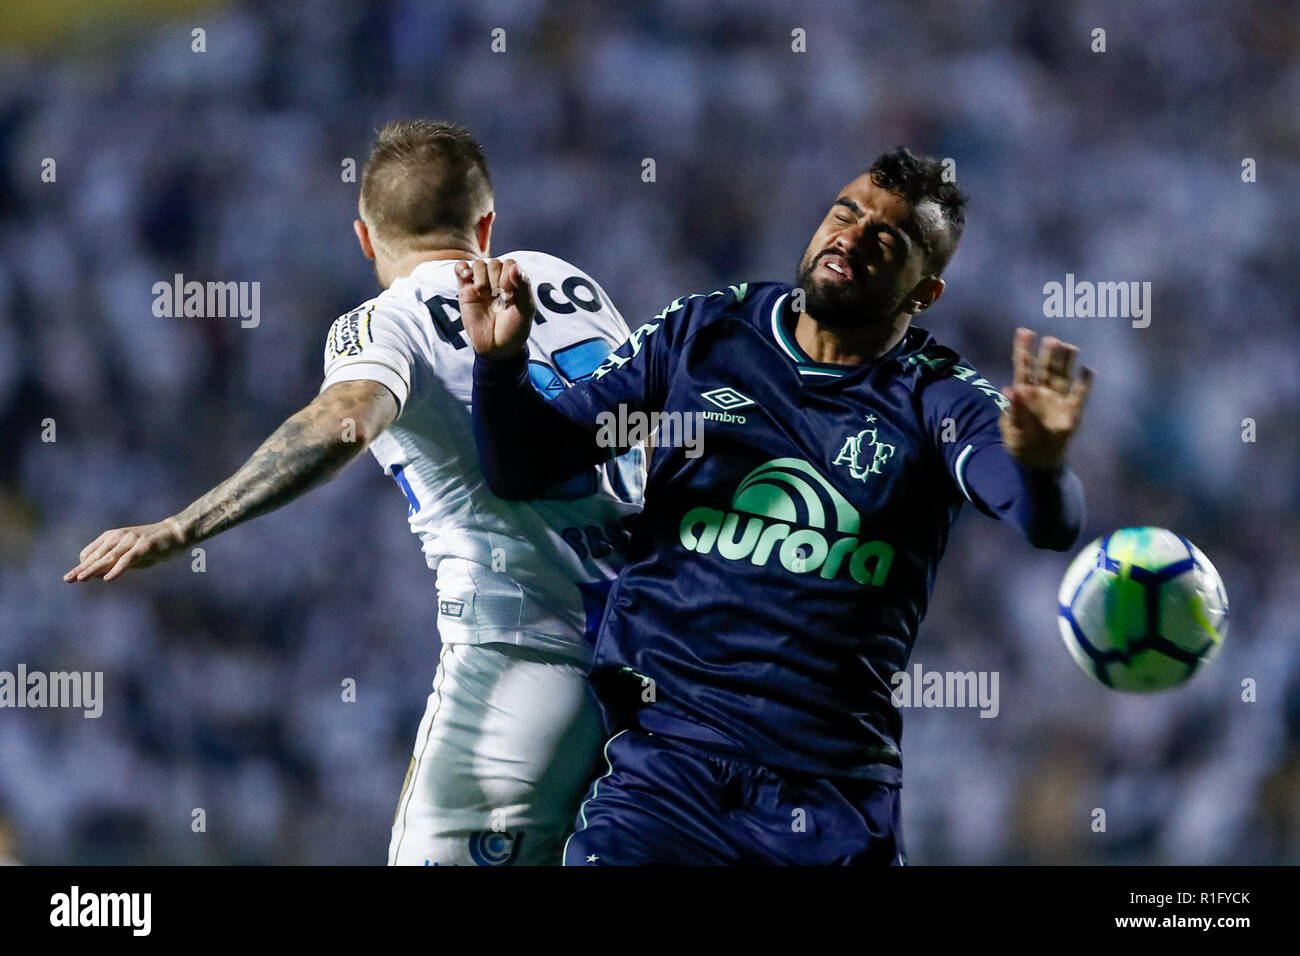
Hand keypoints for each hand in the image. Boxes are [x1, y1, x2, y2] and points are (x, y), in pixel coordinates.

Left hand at [64, 518, 188, 581]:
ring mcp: (131, 541)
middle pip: (97, 556)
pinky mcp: (144, 547)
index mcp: (113, 536)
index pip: (91, 552)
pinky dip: (117, 569)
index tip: (76, 576)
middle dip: (81, 568)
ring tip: (81, 579)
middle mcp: (119, 537)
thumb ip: (116, 562)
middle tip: (67, 579)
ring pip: (108, 558)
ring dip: (93, 569)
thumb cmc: (154, 545)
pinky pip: (128, 560)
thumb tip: (98, 575)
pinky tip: (107, 579)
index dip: (83, 565)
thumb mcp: (132, 554)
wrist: (177, 532)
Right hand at [455, 258, 534, 358]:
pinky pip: (460, 268)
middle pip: (494, 263)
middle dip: (496, 280)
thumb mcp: (526, 309)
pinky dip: (462, 268)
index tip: (510, 297)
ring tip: (484, 295)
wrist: (497, 347)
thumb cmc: (514, 328)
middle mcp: (498, 279)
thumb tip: (513, 266)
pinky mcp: (465, 289)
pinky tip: (468, 278)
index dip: (509, 277)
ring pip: (478, 264)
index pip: (510, 264)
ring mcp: (481, 283)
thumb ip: (523, 286)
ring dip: (482, 279)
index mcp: (514, 280)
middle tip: (498, 299)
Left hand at [999, 328, 1093, 469]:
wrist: (1036, 461)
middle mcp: (1042, 392)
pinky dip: (1084, 384)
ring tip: (1069, 347)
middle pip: (1045, 368)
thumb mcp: (1011, 428)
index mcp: (1024, 392)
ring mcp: (1057, 401)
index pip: (1023, 366)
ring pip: (1062, 377)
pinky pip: (1079, 396)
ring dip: (1066, 362)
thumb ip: (1012, 409)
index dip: (1023, 349)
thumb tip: (1010, 388)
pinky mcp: (1072, 413)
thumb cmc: (1020, 443)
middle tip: (1051, 340)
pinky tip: (1087, 370)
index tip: (1024, 331)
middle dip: (1048, 354)